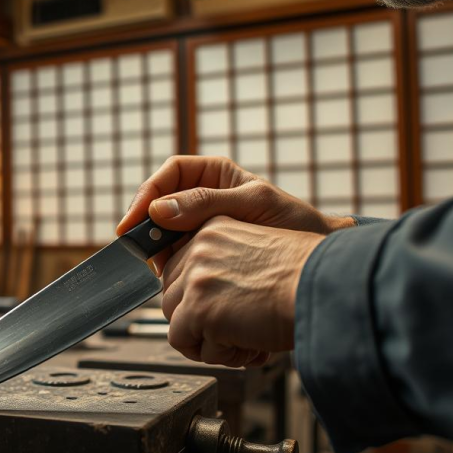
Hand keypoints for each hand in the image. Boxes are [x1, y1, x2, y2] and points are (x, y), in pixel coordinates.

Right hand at [118, 156, 352, 272]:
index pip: (170, 175)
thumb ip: (206, 204)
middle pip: (160, 205)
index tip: (135, 219)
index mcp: (215, 175)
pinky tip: (173, 277)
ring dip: (157, 249)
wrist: (318, 260)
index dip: (147, 194)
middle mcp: (204, 198)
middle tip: (142, 249)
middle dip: (148, 226)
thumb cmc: (296, 223)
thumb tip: (158, 210)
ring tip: (160, 267)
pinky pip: (178, 255)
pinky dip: (171, 265)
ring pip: (165, 233)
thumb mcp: (254, 204)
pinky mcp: (206, 253)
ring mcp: (203, 227)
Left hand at [161, 215, 323, 366]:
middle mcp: (198, 248)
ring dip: (209, 342)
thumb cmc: (305, 278)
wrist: (327, 288)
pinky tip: (249, 346)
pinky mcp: (199, 308)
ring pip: (176, 324)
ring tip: (247, 339)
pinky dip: (217, 355)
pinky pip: (185, 344)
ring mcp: (196, 277)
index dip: (200, 302)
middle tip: (240, 331)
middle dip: (202, 324)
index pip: (178, 274)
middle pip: (172, 299)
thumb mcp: (255, 254)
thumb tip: (190, 304)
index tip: (229, 312)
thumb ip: (220, 267)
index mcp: (212, 229)